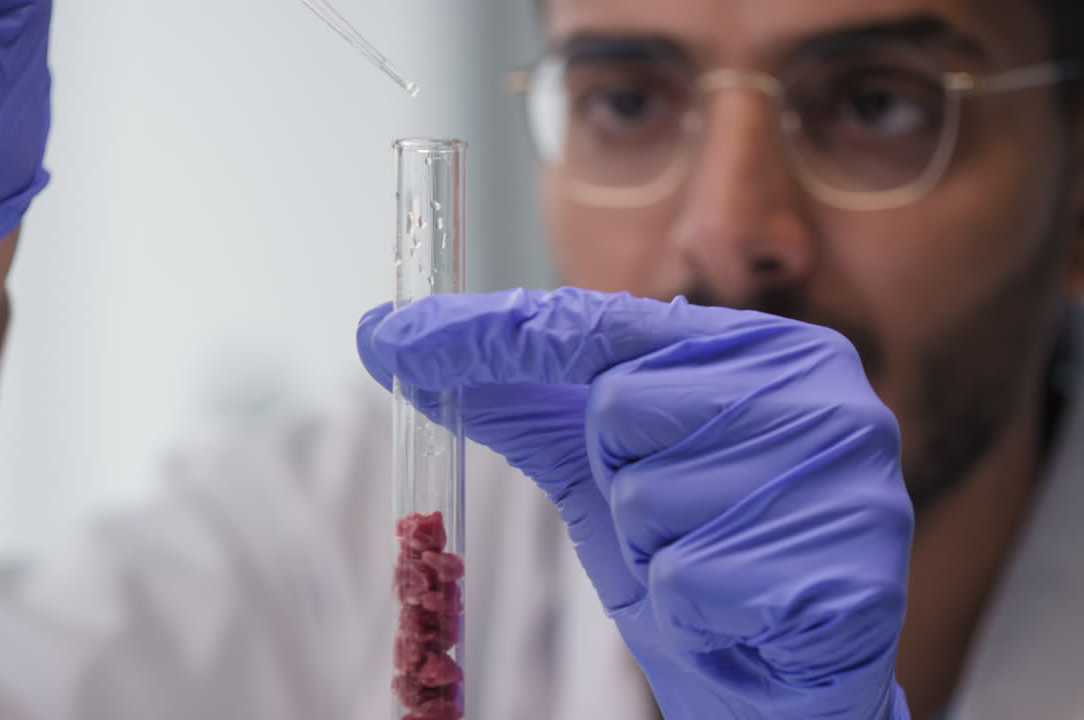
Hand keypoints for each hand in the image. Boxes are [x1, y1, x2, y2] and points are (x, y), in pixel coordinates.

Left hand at [358, 288, 913, 719]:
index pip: (595, 320)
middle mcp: (816, 388)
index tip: (388, 335)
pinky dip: (692, 610)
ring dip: (654, 552)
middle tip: (671, 518)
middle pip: (617, 408)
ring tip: (709, 562)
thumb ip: (521, 396)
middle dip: (617, 481)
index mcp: (759, 347)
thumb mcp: (601, 468)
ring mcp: (846, 473)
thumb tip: (393, 337)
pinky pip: (692, 579)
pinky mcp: (853, 566)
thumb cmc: (693, 556)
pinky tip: (741, 611)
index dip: (484, 331)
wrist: (777, 680)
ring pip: (647, 498)